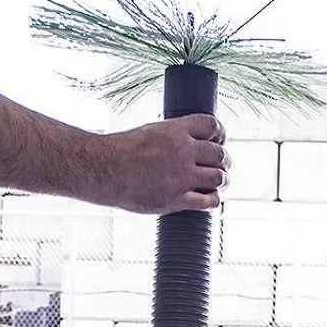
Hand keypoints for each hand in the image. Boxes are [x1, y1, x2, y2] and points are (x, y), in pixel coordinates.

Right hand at [94, 114, 230, 214]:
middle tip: (219, 166)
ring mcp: (181, 176)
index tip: (218, 141)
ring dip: (222, 181)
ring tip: (217, 184)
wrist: (102, 170)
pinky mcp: (176, 199)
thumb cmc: (122, 151)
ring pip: (219, 177)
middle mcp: (182, 151)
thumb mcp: (150, 131)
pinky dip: (213, 200)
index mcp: (176, 130)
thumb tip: (190, 138)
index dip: (220, 134)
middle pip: (220, 154)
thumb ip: (173, 136)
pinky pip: (208, 202)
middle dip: (223, 160)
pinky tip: (208, 199)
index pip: (212, 125)